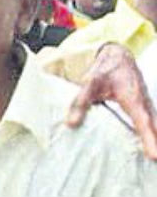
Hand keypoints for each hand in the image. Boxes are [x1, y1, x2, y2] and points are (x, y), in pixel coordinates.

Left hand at [66, 42, 156, 159]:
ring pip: (155, 128)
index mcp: (134, 100)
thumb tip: (70, 124)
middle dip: (156, 145)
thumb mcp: (90, 84)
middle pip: (155, 130)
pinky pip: (152, 126)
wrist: (118, 57)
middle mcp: (145, 106)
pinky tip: (148, 150)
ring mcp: (147, 108)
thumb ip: (81, 103)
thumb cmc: (105, 70)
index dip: (149, 140)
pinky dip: (152, 136)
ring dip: (155, 141)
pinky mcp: (145, 110)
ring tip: (153, 161)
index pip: (144, 123)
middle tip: (156, 162)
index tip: (154, 156)